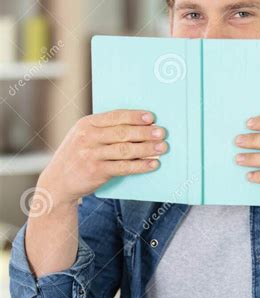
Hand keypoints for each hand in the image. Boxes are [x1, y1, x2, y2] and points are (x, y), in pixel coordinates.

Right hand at [38, 109, 167, 205]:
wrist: (58, 181)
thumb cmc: (77, 156)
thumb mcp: (83, 136)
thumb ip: (103, 129)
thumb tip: (138, 126)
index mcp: (86, 124)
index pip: (115, 116)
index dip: (135, 117)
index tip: (151, 118)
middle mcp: (88, 137)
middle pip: (123, 133)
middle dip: (145, 133)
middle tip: (162, 133)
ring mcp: (92, 155)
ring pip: (126, 150)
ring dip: (147, 149)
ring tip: (162, 148)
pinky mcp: (97, 171)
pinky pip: (124, 167)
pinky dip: (141, 166)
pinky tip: (153, 164)